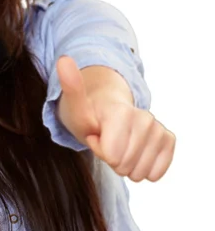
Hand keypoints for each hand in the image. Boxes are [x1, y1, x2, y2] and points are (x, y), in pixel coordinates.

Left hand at [55, 56, 175, 181]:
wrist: (104, 111)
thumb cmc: (87, 113)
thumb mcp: (74, 106)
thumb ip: (72, 88)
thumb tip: (64, 58)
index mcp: (121, 110)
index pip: (112, 155)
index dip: (99, 150)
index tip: (94, 134)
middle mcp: (145, 116)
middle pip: (124, 165)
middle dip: (111, 158)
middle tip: (104, 139)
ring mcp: (158, 128)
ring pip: (140, 172)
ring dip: (125, 164)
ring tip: (117, 144)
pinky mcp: (168, 139)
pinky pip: (156, 172)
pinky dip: (142, 169)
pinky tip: (134, 152)